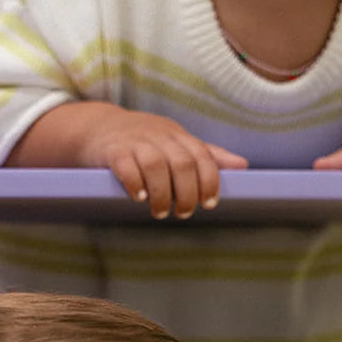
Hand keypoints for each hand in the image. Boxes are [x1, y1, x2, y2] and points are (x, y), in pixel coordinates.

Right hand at [79, 107, 247, 218]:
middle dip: (186, 193)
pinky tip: (138, 197)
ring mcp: (135, 142)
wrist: (99, 127)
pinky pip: (126, 165)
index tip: (209, 204)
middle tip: (182, 213)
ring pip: (155, 165)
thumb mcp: (177, 143)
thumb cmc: (144, 140)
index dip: (208, 181)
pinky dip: (134, 183)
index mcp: (178, 136)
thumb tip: (242, 166)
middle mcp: (159, 137)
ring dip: (161, 193)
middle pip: (181, 163)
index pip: (201, 156)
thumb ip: (207, 155)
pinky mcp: (113, 150)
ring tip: (159, 212)